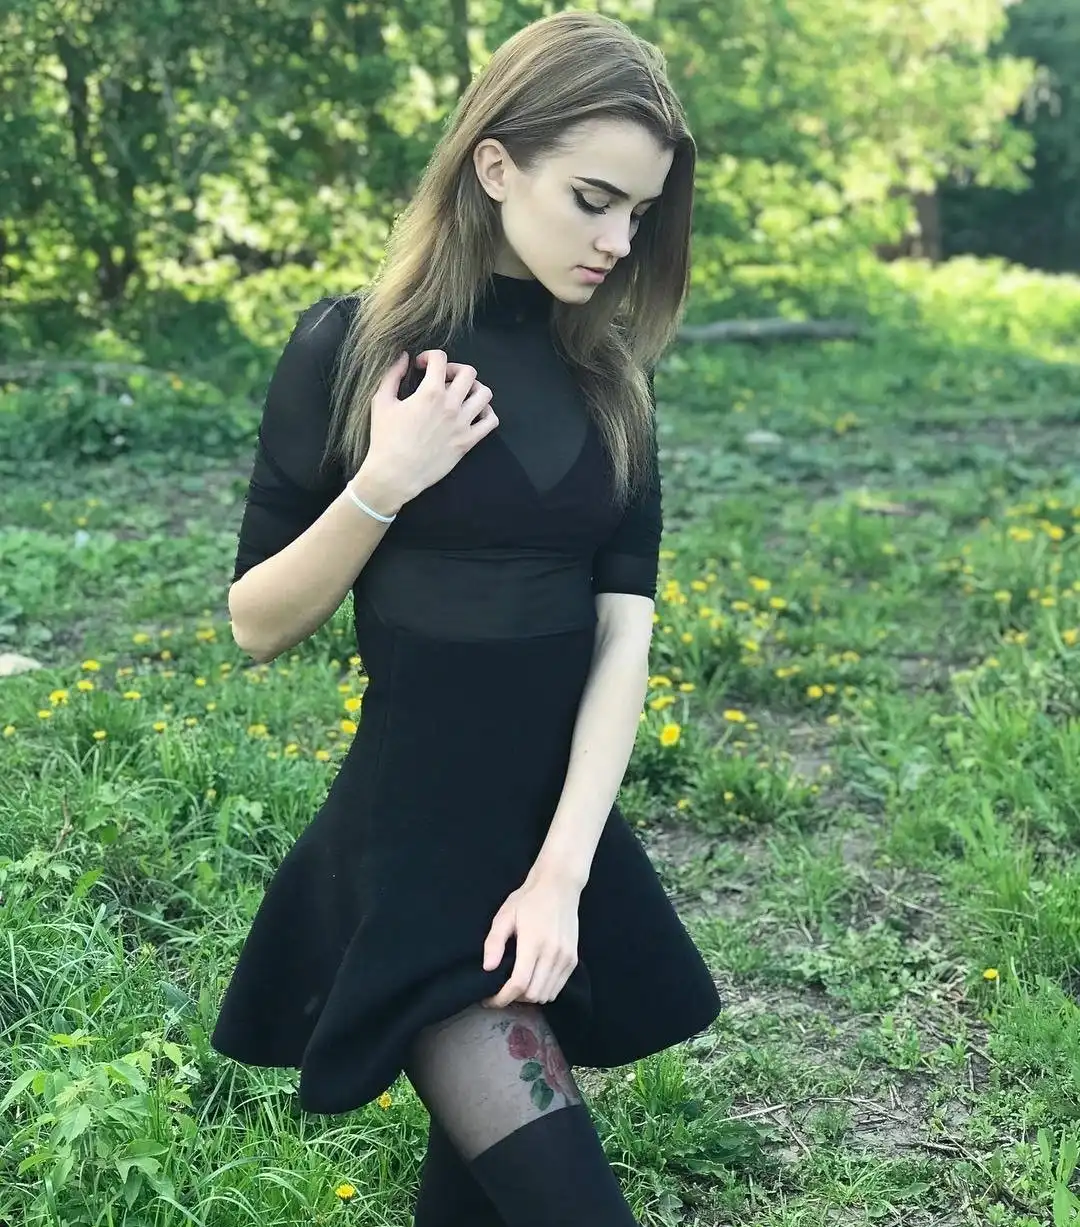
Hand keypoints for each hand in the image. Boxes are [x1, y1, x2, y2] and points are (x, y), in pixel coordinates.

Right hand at [366, 349, 497, 505]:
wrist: (395, 474)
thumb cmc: (385, 439)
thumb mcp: (381, 402)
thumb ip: (392, 375)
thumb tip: (402, 356)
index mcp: (430, 393)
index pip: (440, 358)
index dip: (430, 356)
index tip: (421, 366)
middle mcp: (451, 405)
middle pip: (468, 372)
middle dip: (454, 369)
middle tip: (443, 379)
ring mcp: (463, 424)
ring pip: (484, 394)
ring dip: (474, 388)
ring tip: (461, 394)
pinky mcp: (468, 441)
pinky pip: (491, 421)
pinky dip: (486, 413)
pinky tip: (473, 413)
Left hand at [481, 871, 581, 1007]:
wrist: (559, 886)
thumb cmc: (528, 899)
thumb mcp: (505, 915)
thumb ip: (495, 942)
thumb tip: (487, 968)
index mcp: (533, 942)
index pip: (519, 983)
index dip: (502, 998)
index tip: (488, 1000)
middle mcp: (553, 953)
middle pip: (533, 994)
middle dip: (513, 998)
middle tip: (500, 990)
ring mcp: (566, 958)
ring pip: (546, 995)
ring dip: (529, 997)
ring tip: (516, 985)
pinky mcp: (573, 960)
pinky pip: (558, 988)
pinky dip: (543, 990)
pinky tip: (533, 979)